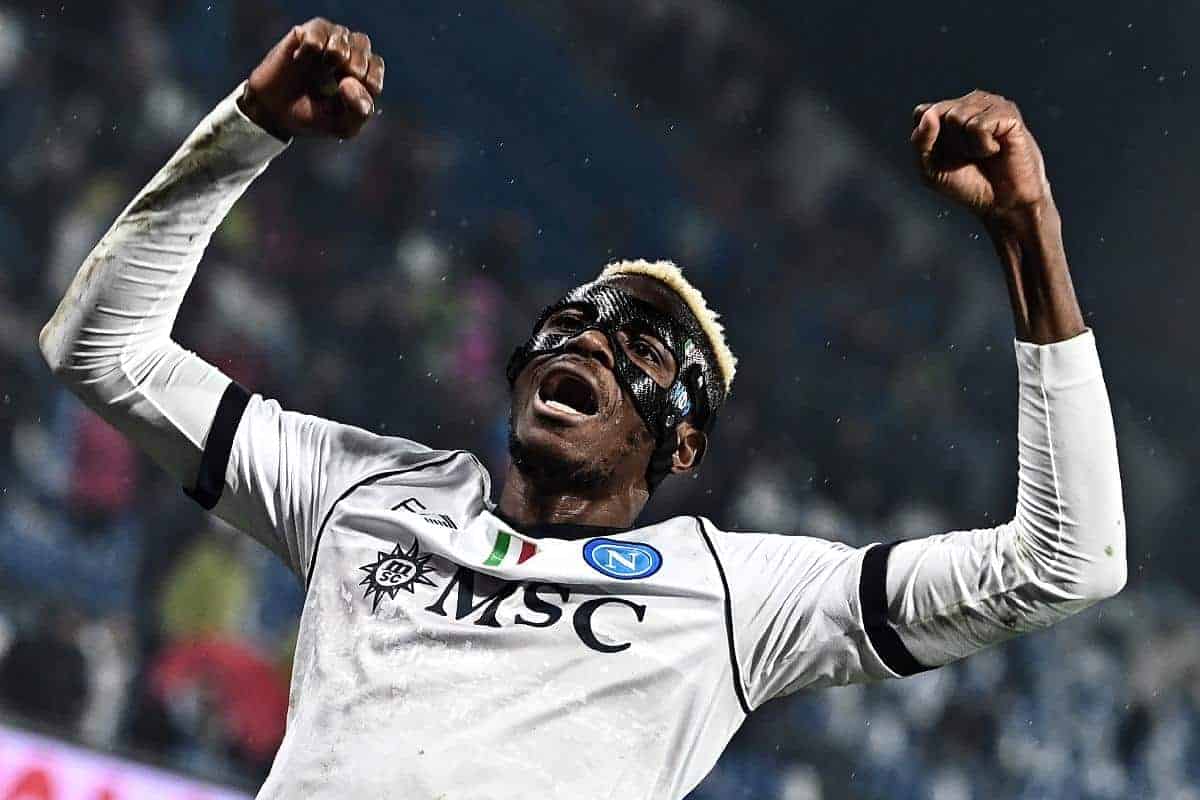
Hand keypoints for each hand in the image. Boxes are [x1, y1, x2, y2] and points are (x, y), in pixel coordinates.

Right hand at [239, 18, 383, 140]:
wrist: (274, 114)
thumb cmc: (311, 119)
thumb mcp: (343, 126)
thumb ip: (360, 111)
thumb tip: (352, 81)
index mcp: (357, 75)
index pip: (374, 64)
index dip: (371, 77)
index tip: (355, 93)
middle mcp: (343, 54)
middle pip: (362, 43)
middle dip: (358, 63)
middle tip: (343, 78)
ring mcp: (323, 43)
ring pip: (343, 34)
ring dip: (338, 52)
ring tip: (326, 66)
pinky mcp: (301, 36)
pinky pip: (317, 29)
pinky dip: (313, 44)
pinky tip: (301, 59)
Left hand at [910, 90, 1050, 222]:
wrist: (1002, 203)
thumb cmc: (968, 184)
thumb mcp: (931, 168)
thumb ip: (921, 141)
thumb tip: (929, 114)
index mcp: (949, 112)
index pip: (922, 113)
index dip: (928, 140)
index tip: (945, 155)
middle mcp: (969, 103)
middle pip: (937, 113)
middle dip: (947, 144)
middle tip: (967, 156)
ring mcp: (989, 104)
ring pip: (956, 117)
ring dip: (966, 146)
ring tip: (983, 153)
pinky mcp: (1007, 112)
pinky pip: (977, 125)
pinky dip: (982, 146)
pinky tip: (995, 149)